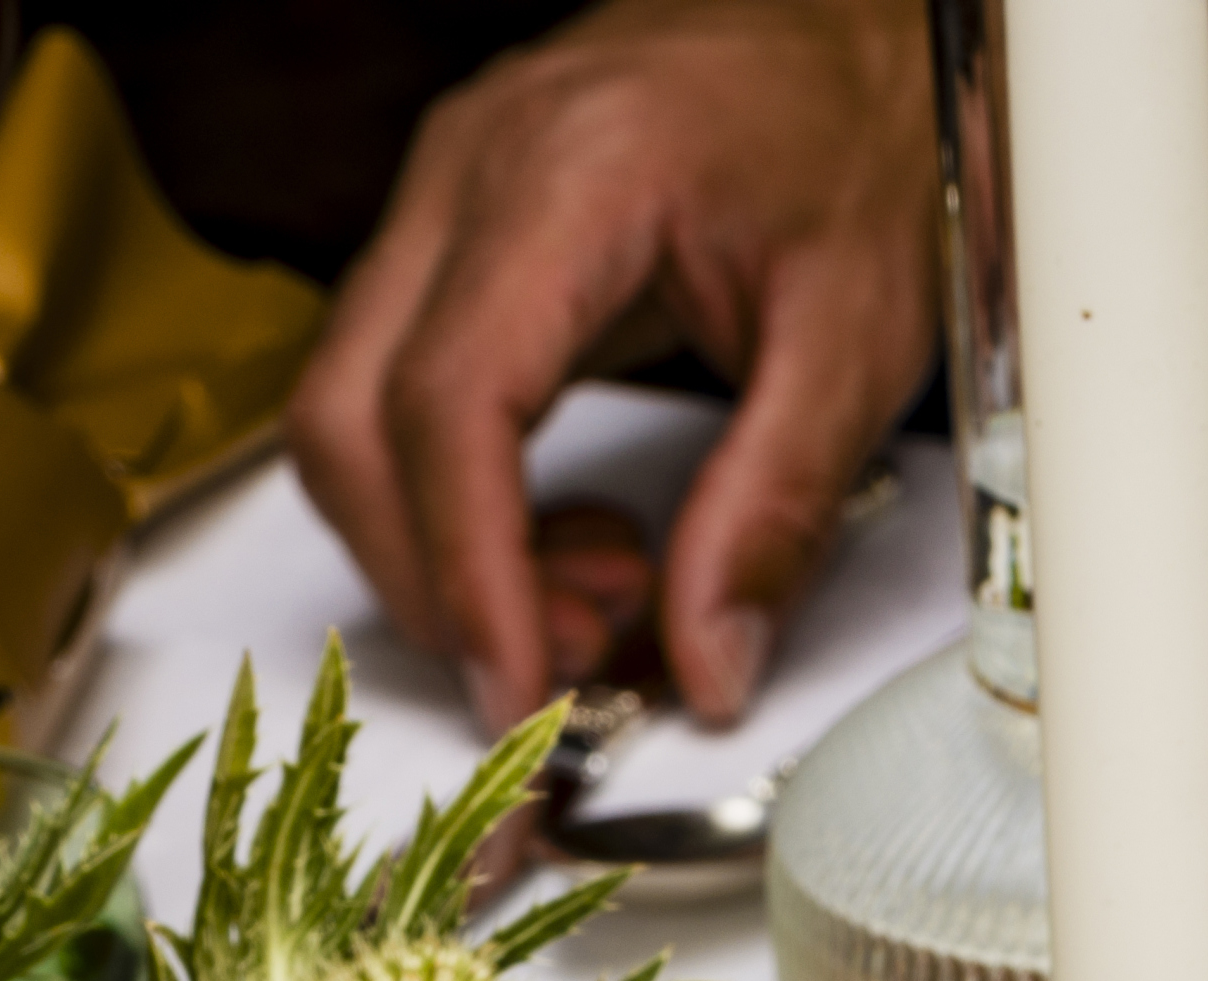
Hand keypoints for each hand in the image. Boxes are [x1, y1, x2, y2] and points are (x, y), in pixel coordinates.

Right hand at [291, 0, 931, 731]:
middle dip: (436, 580)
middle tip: (568, 663)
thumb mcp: (858, 337)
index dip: (465, 572)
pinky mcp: (453, 231)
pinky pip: (395, 389)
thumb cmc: (857, 126)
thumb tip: (707, 661)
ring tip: (597, 593)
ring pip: (349, 414)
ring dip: (443, 547)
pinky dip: (459, 496)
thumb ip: (775, 509)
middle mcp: (474, 168)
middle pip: (353, 419)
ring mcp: (445, 192)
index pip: (451, 402)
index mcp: (575, 174)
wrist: (853, 28)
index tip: (515, 688)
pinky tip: (567, 527)